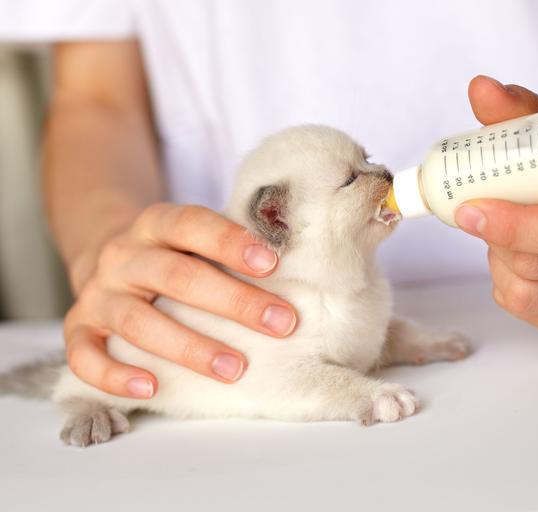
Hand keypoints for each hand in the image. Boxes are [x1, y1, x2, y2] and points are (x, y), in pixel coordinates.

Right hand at [64, 203, 297, 397]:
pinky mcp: (79, 328)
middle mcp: (124, 255)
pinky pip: (86, 356)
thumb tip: (301, 270)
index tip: (273, 264)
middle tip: (280, 324)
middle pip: (177, 277)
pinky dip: (116, 375)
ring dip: (190, 347)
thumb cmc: (174, 255)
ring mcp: (98, 293)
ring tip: (235, 368)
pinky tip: (152, 388)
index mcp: (157, 224)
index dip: (231, 242)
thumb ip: (233, 250)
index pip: (192, 224)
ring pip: (138, 321)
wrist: (104, 256)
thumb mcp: (195, 239)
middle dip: (234, 302)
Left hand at [458, 76, 537, 337]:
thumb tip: (482, 89)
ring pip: (527, 293)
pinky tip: (517, 262)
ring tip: (504, 236)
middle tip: (477, 214)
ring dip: (500, 264)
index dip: (512, 226)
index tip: (469, 208)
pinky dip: (509, 288)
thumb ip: (517, 111)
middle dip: (495, 241)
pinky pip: (530, 313)